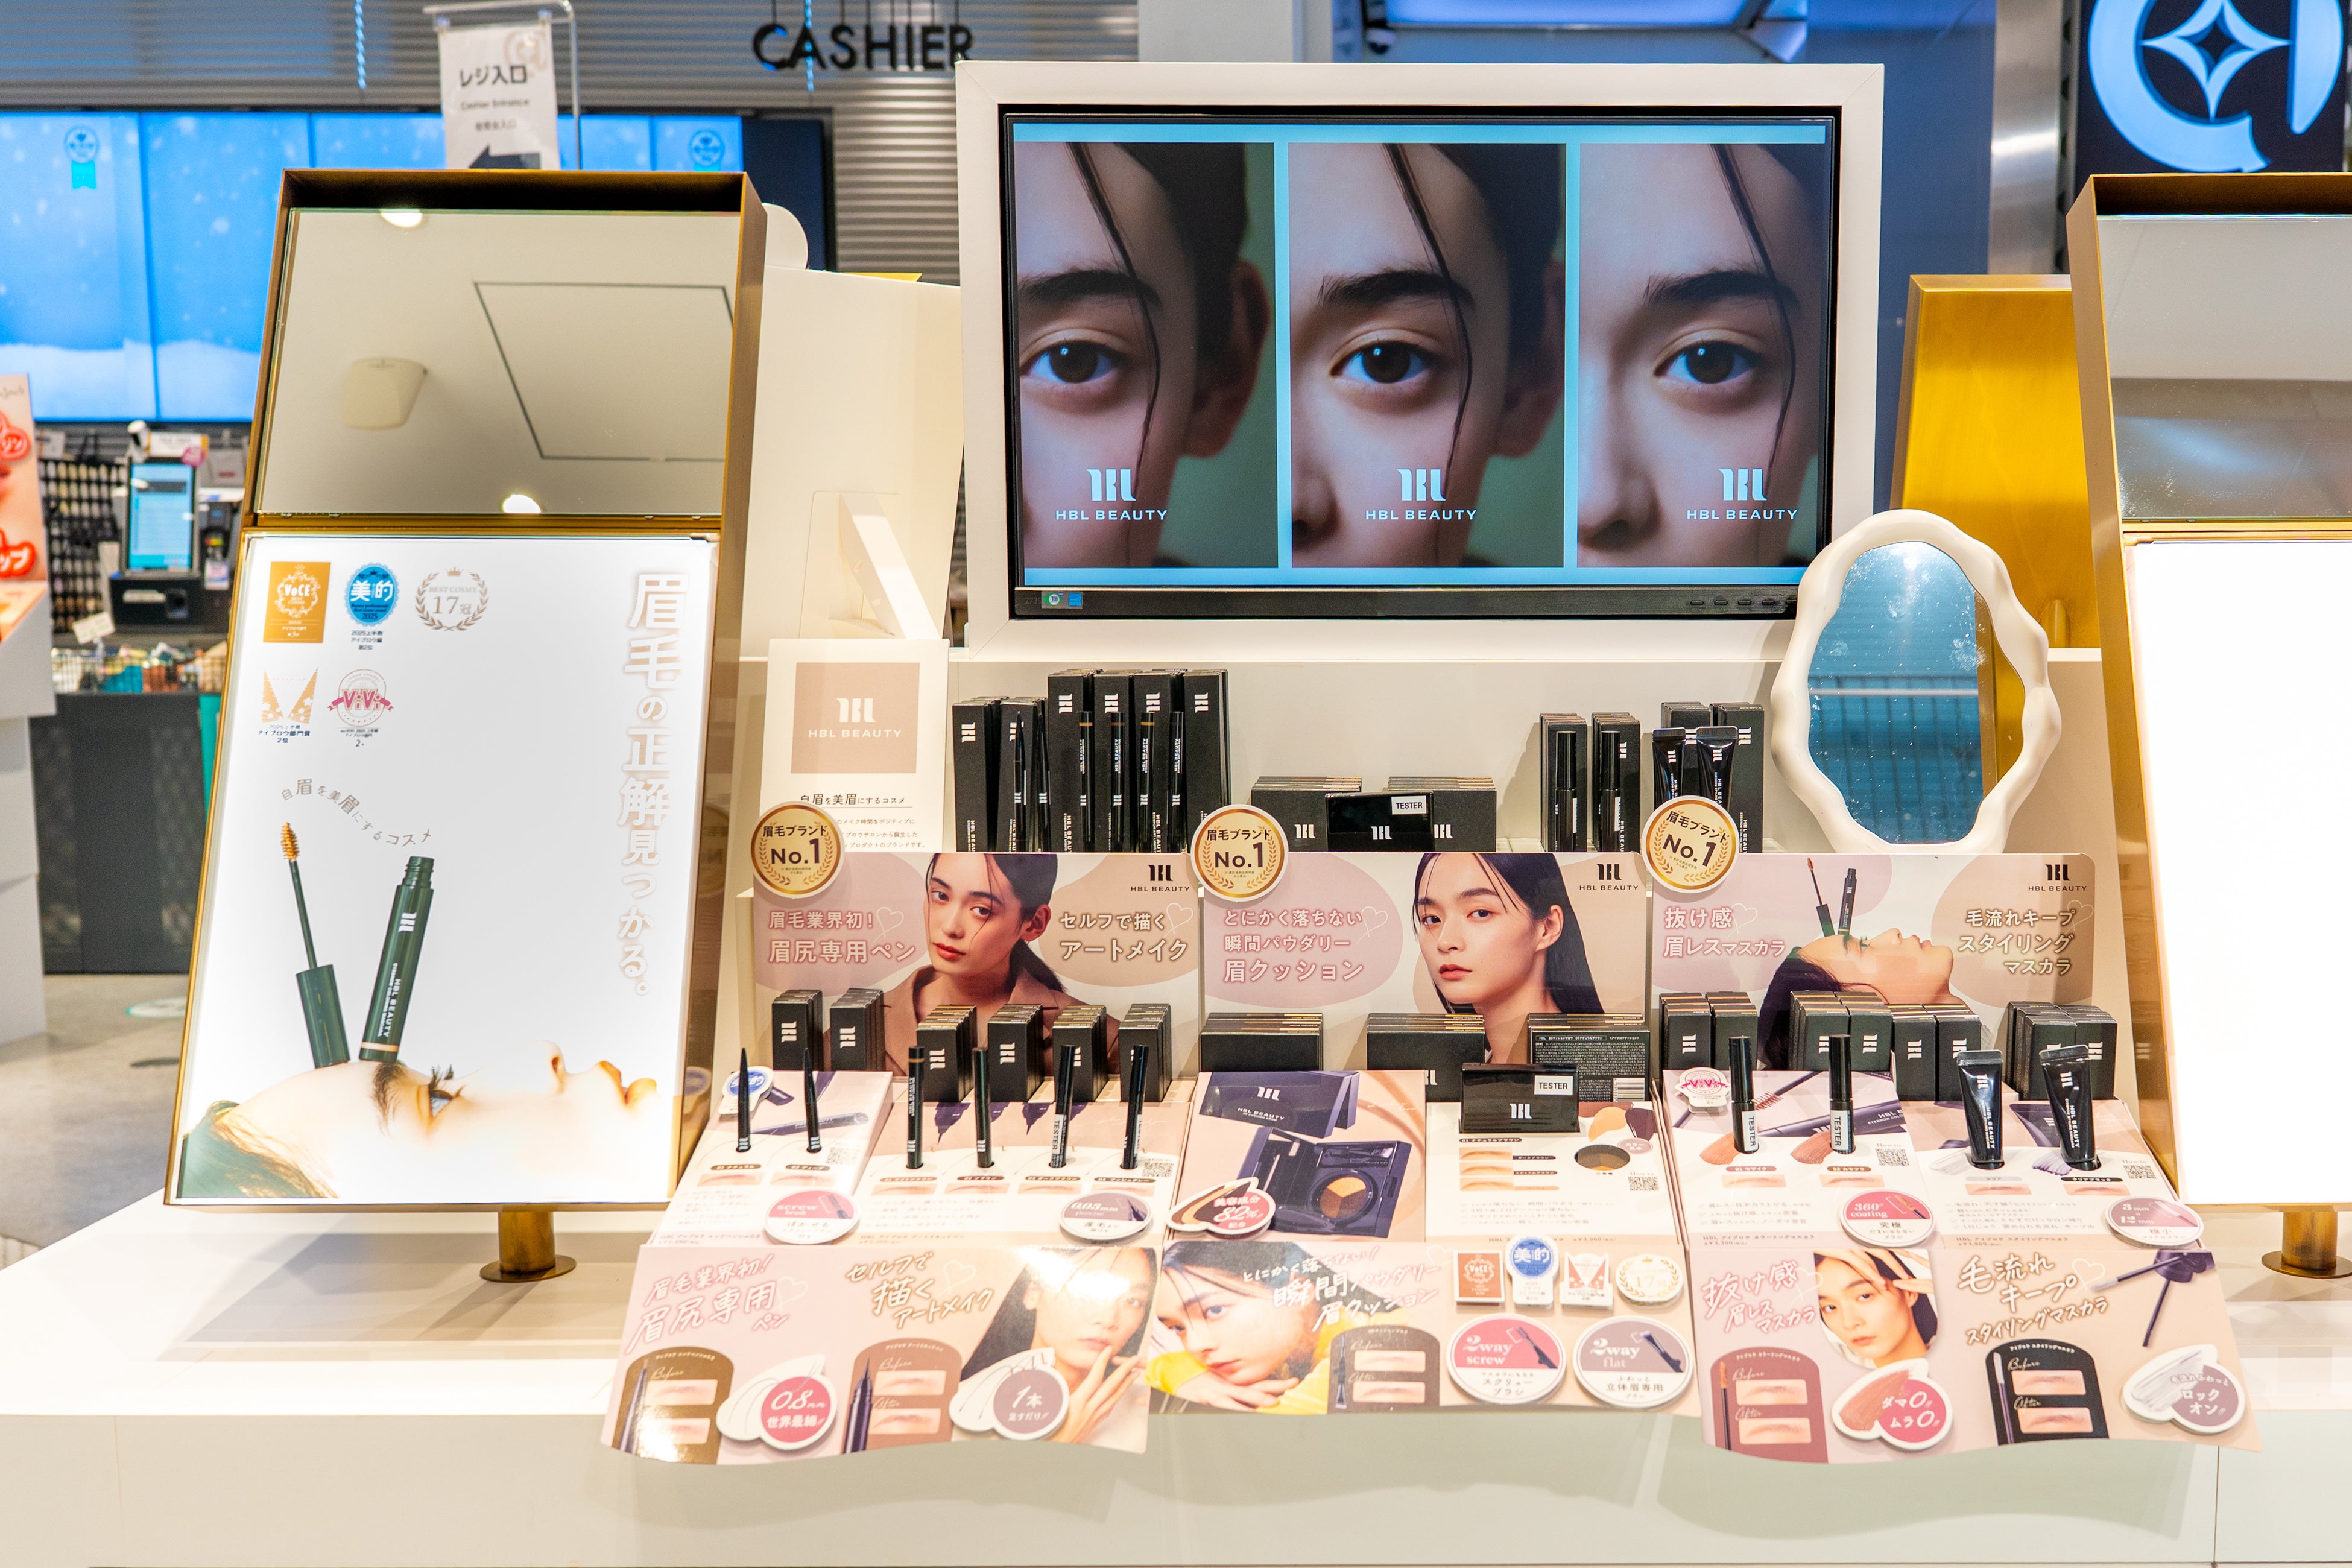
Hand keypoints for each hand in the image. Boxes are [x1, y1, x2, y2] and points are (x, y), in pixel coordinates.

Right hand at [1050, 1345, 1141, 1443]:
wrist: (1052, 1452)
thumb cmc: (1048, 1431)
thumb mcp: (1048, 1406)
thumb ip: (1053, 1389)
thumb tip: (1049, 1372)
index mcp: (1077, 1403)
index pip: (1094, 1378)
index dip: (1101, 1362)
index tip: (1108, 1350)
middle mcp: (1089, 1410)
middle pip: (1111, 1387)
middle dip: (1124, 1372)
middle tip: (1134, 1360)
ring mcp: (1094, 1418)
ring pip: (1114, 1398)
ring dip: (1126, 1384)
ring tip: (1134, 1374)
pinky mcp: (1094, 1424)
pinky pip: (1109, 1408)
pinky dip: (1116, 1398)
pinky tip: (1119, 1394)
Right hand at [1170, 1368, 1297, 1410]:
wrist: (1174, 1373)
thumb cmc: (1197, 1379)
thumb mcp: (1217, 1381)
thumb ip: (1233, 1389)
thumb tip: (1253, 1396)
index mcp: (1233, 1382)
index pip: (1259, 1383)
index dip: (1277, 1384)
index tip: (1294, 1382)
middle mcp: (1229, 1385)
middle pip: (1256, 1388)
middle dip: (1273, 1390)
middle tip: (1290, 1388)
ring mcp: (1219, 1392)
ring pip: (1241, 1396)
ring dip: (1256, 1400)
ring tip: (1271, 1403)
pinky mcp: (1208, 1399)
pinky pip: (1223, 1405)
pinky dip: (1233, 1409)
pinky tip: (1243, 1413)